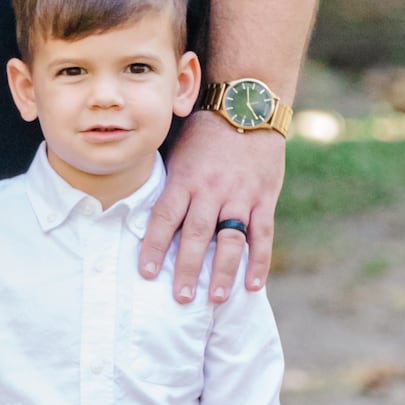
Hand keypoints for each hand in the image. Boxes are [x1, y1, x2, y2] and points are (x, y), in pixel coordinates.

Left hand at [139, 111, 284, 304]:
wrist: (247, 105)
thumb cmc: (205, 129)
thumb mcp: (178, 150)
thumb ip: (167, 182)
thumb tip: (140, 210)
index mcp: (185, 178)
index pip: (164, 217)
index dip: (154, 246)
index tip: (146, 272)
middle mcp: (211, 189)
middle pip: (196, 234)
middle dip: (187, 268)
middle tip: (180, 298)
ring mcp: (241, 194)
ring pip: (230, 239)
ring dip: (223, 271)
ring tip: (216, 299)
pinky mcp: (265, 197)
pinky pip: (263, 234)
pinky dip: (259, 261)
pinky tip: (252, 285)